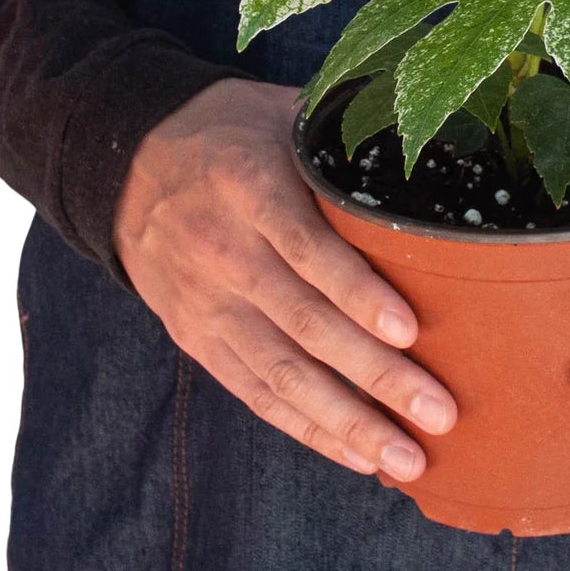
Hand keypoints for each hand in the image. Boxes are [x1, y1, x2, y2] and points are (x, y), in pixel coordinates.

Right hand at [114, 78, 455, 479]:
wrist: (130, 161)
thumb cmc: (235, 130)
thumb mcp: (282, 112)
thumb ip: (342, 135)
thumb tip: (433, 142)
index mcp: (248, 186)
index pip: (307, 247)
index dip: (358, 292)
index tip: (410, 330)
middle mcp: (223, 250)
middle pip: (304, 324)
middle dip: (375, 376)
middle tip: (439, 413)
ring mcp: (207, 302)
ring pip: (282, 373)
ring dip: (349, 421)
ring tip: (407, 458)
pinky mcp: (197, 338)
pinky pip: (256, 392)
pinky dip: (307, 427)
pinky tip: (357, 454)